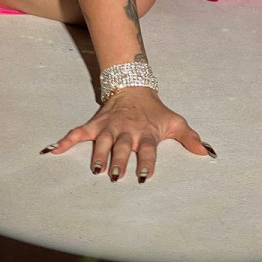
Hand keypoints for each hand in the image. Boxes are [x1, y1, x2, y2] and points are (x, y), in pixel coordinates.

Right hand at [41, 86, 215, 182]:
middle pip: (122, 147)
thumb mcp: (174, 122)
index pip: (148, 149)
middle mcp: (127, 131)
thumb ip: (190, 138)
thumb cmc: (155, 111)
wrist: (134, 86)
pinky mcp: (96, 124)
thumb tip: (208, 153)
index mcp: (146, 133)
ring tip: (95, 168)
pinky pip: (79, 132)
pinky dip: (66, 140)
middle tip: (114, 174)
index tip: (144, 175)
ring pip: (102, 142)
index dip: (146, 161)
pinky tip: (53, 150)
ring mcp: (109, 127)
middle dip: (118, 160)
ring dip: (98, 155)